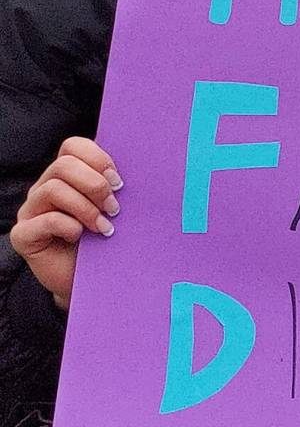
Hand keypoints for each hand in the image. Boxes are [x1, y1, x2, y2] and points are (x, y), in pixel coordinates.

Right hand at [11, 138, 118, 309]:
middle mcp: (44, 189)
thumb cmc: (108, 241)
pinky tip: (81, 237)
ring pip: (53, 189)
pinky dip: (69, 226)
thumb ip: (119, 187)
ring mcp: (31, 211)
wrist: (93, 280)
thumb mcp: (116, 210)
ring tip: (104, 227)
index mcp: (67, 176)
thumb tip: (149, 168)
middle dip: (94, 185)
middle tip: (114, 208)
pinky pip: (45, 220)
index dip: (97, 158)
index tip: (119, 181)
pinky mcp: (23, 235)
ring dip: (86, 207)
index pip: (72, 146)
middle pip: (63, 165)